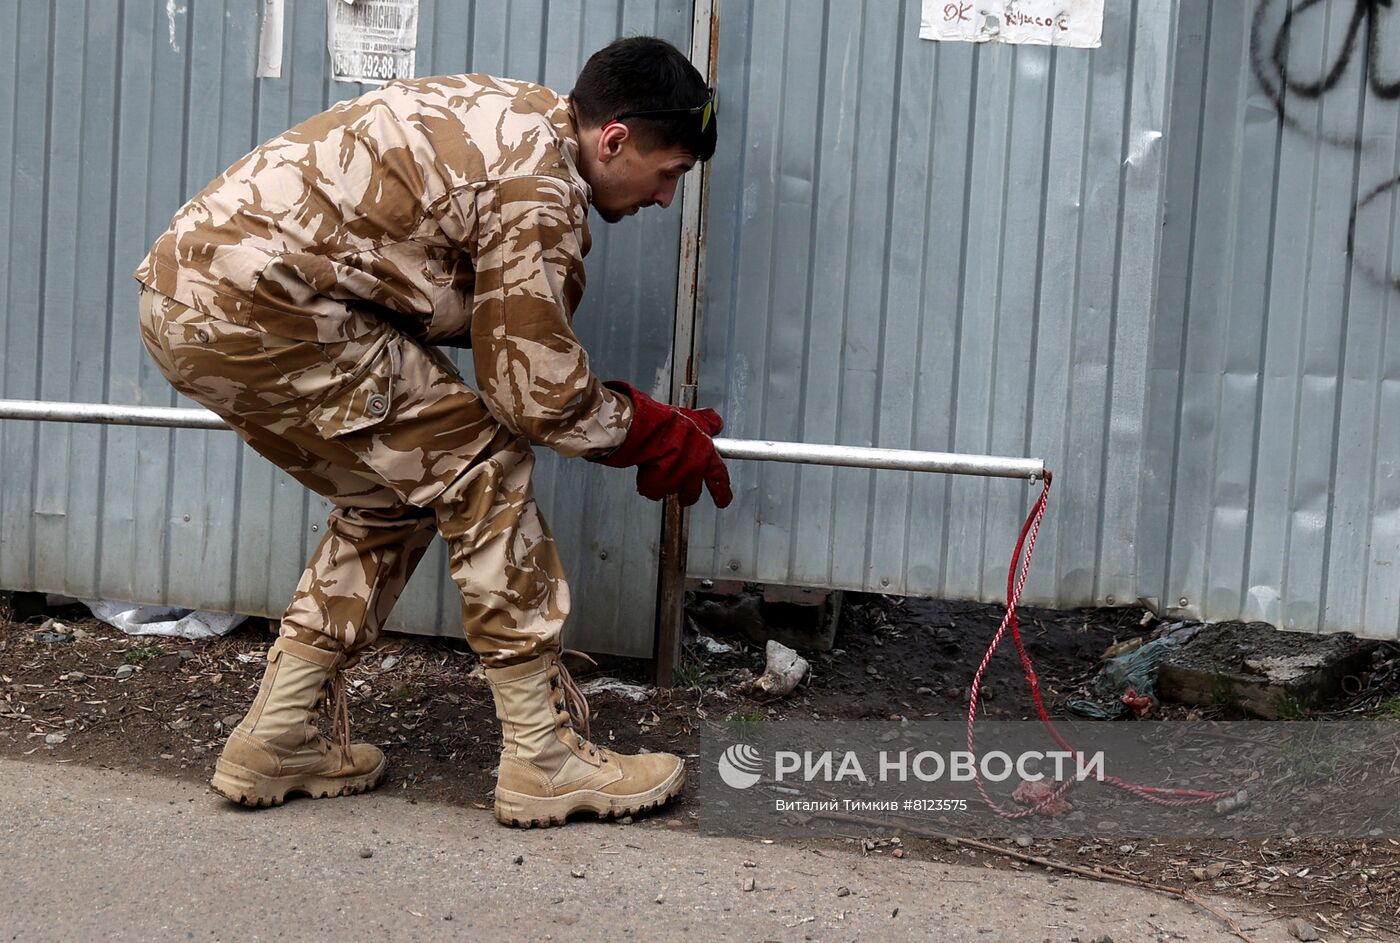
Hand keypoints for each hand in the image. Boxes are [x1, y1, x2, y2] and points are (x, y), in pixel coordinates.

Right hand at [590, 381, 731, 508]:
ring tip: (658, 470)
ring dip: (665, 484)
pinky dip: (649, 484)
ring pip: (672, 490)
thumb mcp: (693, 418)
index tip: (723, 500)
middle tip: (683, 496)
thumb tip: (716, 423)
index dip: (722, 491)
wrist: (647, 428)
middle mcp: (694, 467)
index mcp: (705, 453)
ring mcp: (677, 478)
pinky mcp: (659, 485)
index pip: (718, 476)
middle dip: (688, 494)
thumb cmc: (667, 421)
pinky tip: (646, 471)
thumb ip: (706, 423)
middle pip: (693, 492)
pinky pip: (654, 491)